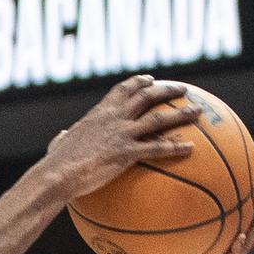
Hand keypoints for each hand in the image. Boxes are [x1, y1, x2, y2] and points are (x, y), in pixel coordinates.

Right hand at [44, 75, 200, 199]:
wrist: (58, 173)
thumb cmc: (55, 162)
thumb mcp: (59, 144)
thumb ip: (63, 138)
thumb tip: (61, 137)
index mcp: (98, 113)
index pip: (122, 89)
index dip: (139, 82)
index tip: (151, 79)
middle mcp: (113, 118)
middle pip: (146, 96)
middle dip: (167, 90)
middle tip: (183, 90)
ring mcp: (122, 134)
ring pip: (158, 118)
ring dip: (181, 114)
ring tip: (198, 112)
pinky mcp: (127, 152)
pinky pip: (157, 147)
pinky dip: (176, 147)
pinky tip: (191, 149)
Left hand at [136, 199, 253, 253]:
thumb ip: (151, 244)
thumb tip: (140, 221)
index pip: (223, 234)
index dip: (233, 217)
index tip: (241, 194)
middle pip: (239, 236)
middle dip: (251, 215)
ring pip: (241, 247)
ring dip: (252, 228)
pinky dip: (234, 251)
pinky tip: (240, 238)